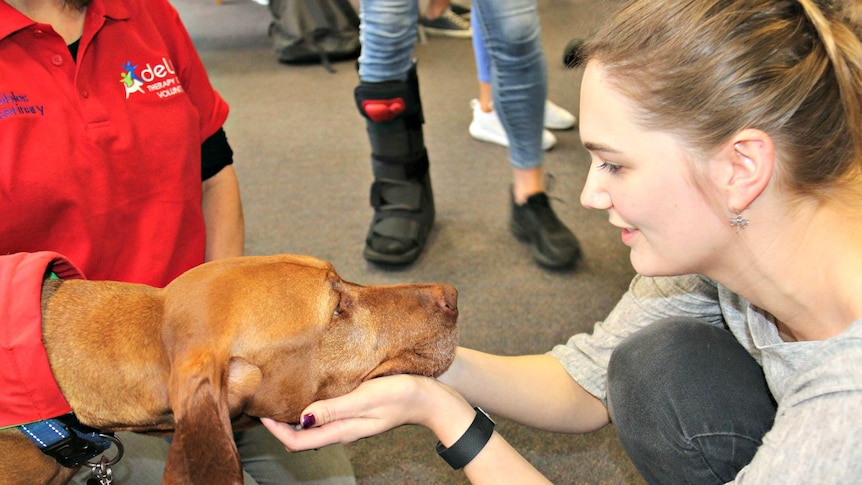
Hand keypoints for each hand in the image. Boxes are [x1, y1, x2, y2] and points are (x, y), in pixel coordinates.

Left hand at [262, 374, 472, 451]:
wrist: (431, 398)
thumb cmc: (401, 394)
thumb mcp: (366, 398)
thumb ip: (335, 409)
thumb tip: (302, 419)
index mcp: (342, 429)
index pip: (298, 441)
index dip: (275, 430)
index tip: (261, 411)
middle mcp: (342, 429)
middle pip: (302, 436)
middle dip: (279, 423)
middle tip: (263, 401)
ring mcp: (350, 421)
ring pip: (312, 426)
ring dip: (294, 415)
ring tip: (280, 395)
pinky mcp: (357, 411)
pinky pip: (326, 415)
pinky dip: (310, 408)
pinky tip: (309, 391)